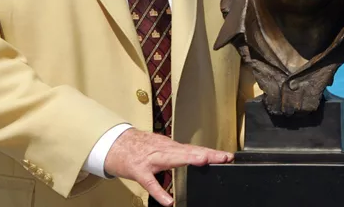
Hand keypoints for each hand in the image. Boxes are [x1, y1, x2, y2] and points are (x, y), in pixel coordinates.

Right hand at [103, 128, 233, 205]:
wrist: (116, 143)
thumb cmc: (139, 147)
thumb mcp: (161, 147)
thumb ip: (177, 153)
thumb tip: (196, 155)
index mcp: (169, 147)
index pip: (193, 149)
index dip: (210, 152)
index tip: (227, 156)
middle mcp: (163, 150)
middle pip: (187, 151)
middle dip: (205, 153)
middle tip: (221, 157)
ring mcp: (151, 160)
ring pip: (171, 159)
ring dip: (187, 159)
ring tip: (202, 162)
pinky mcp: (139, 171)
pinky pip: (150, 183)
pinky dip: (159, 192)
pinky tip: (168, 202)